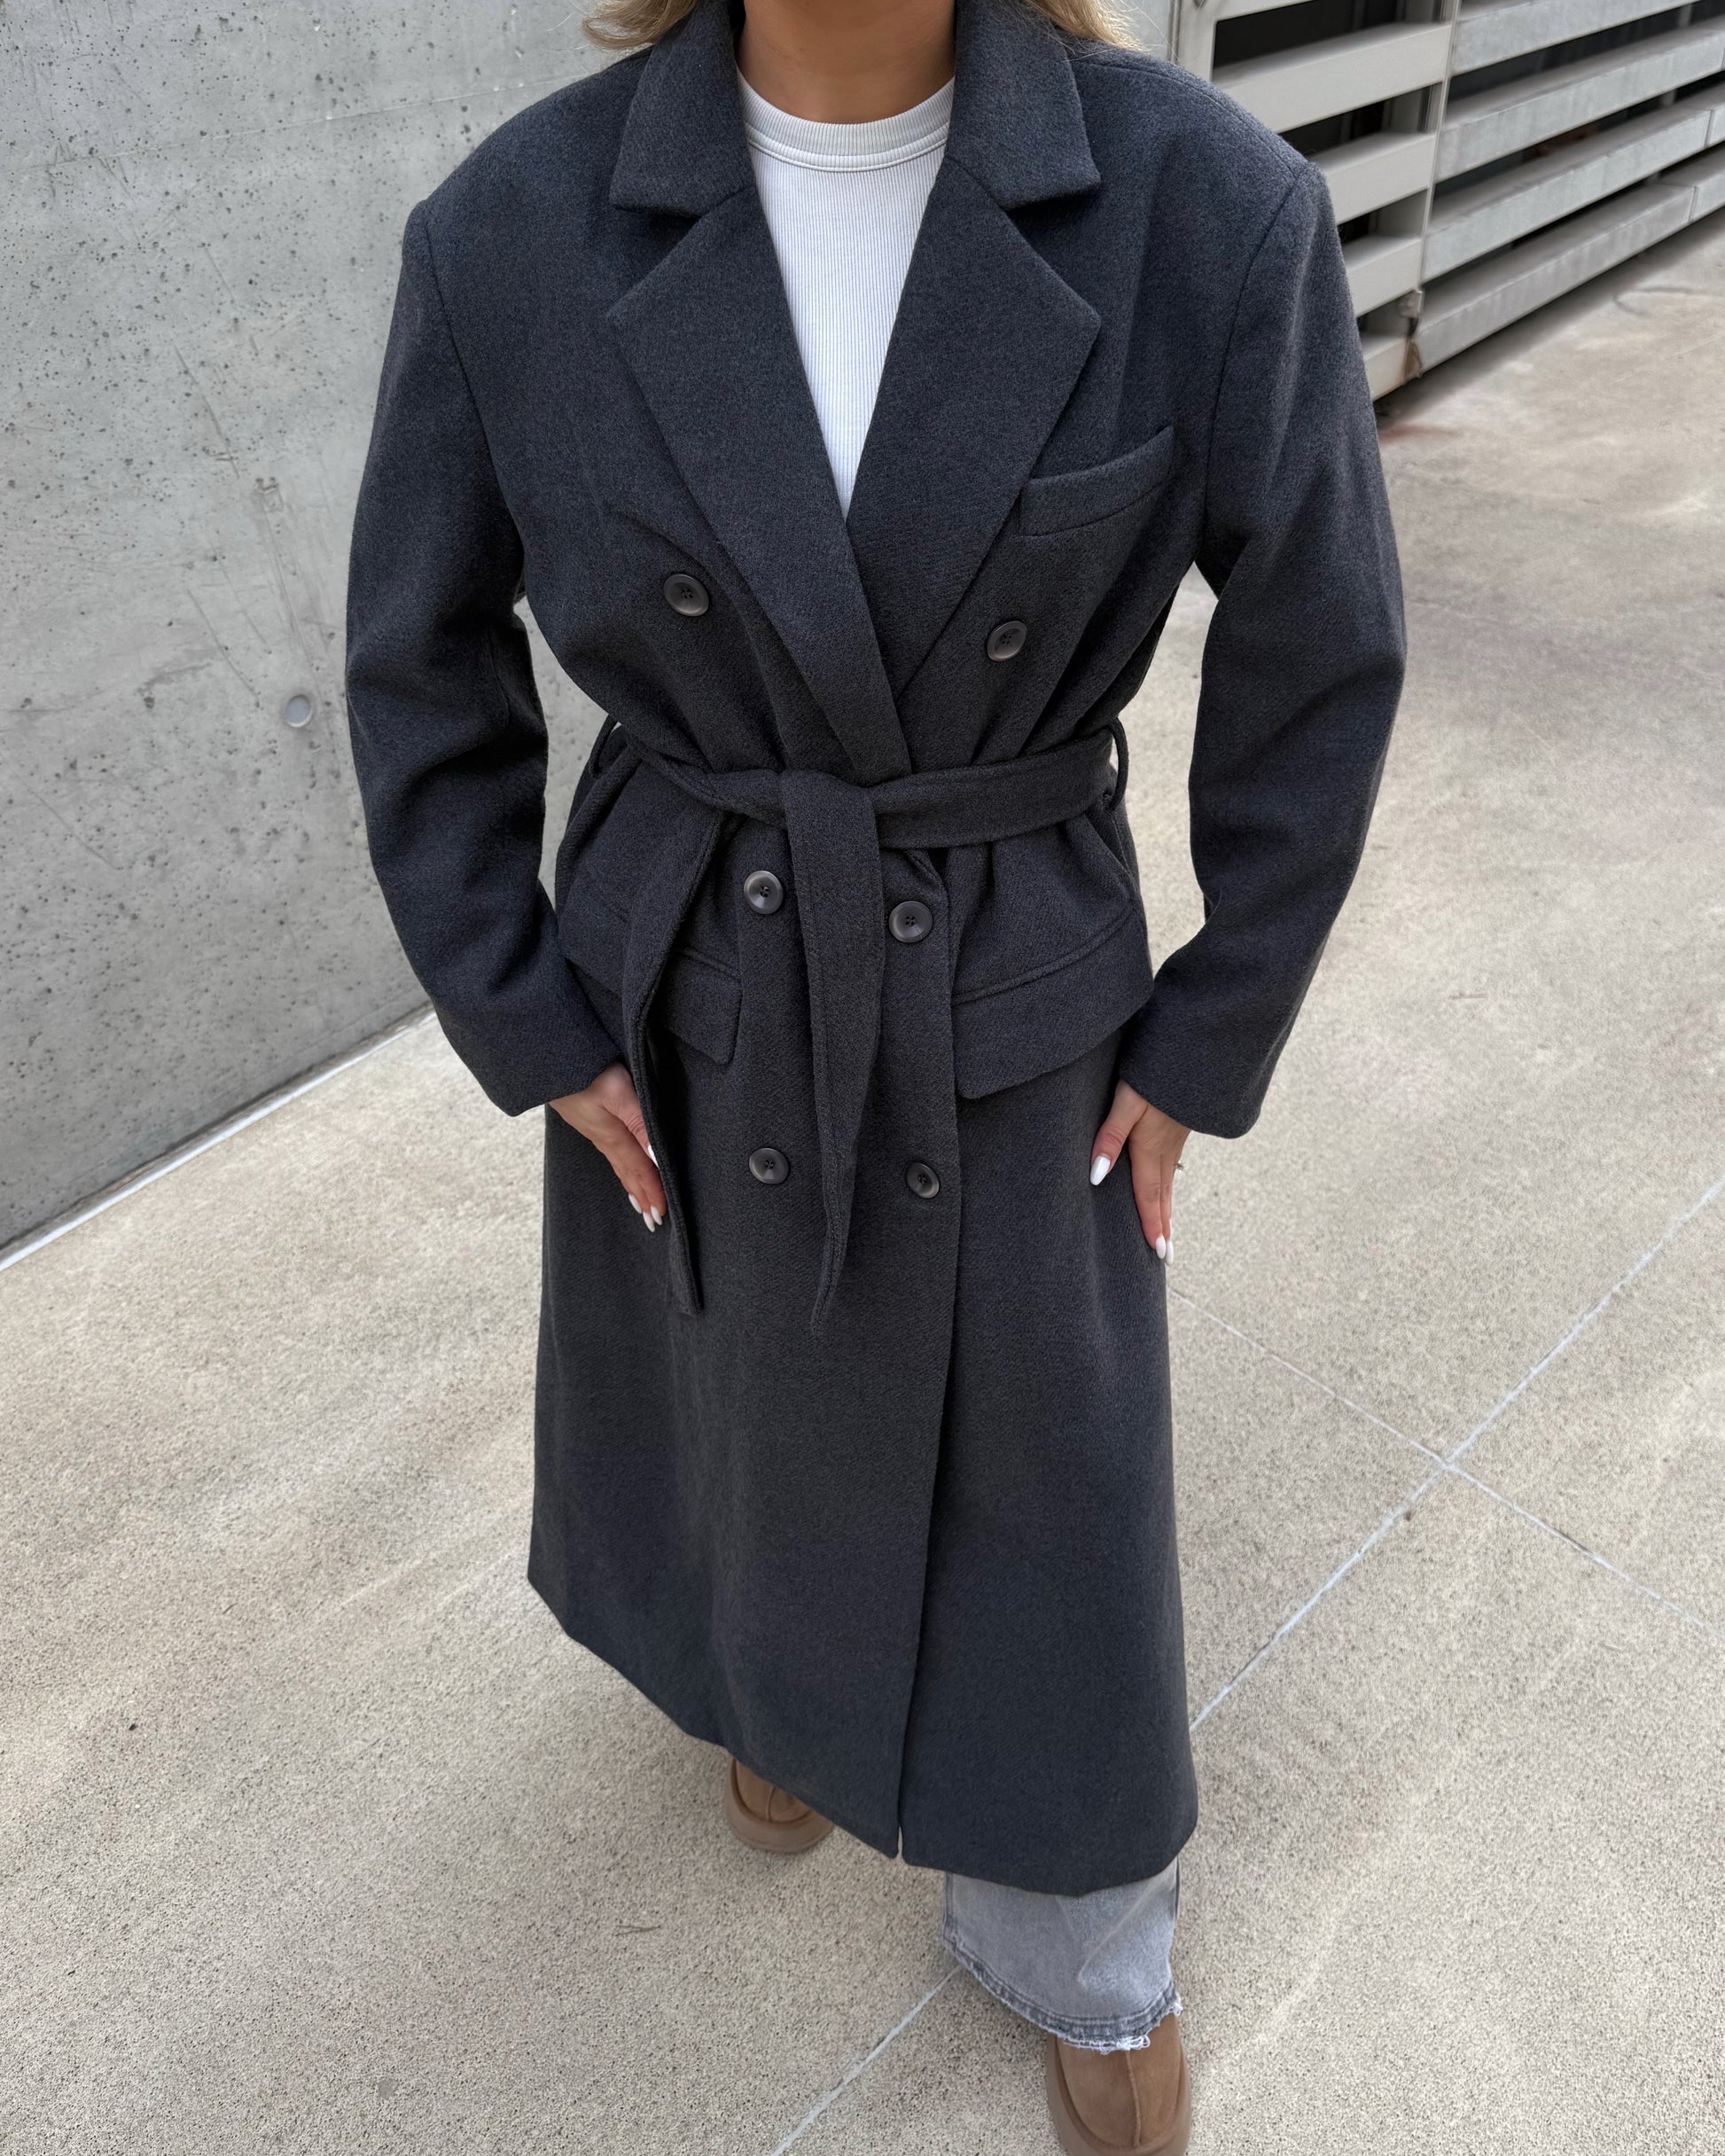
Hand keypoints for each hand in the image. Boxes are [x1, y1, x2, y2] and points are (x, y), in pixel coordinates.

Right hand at [549, 1063, 666, 1231]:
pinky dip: (621, 1168)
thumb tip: (656, 1157)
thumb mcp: (618, 1094)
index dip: (653, 1192)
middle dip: (642, 1196)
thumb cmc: (586, 1071)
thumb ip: (639, 1124)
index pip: (640, 1170)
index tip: (661, 1216)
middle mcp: (604, 1138)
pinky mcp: (589, 1120)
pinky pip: (610, 1153)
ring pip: (619, 1165)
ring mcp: (595, 1131)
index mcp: (613, 1136)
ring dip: (632, 1185)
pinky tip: (621, 1165)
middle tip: (653, 1221)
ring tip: (640, 1204)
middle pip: (628, 1173)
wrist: (547, 1060)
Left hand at [1090, 1081, 1188, 1261]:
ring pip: (1170, 1181)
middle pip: (1163, 1195)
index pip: (1148, 1196)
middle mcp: (1166, 1149)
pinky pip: (1173, 1165)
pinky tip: (1167, 1183)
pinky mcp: (1179, 1126)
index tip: (1158, 1252)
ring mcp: (1176, 1138)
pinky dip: (1169, 1184)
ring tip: (1168, 1230)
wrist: (1194, 1050)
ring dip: (1167, 1207)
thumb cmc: (1154, 1074)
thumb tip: (1096, 1177)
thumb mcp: (1126, 1102)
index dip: (1152, 1225)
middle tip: (1167, 1255)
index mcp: (1151, 1148)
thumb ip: (1109, 1137)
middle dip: (1163, 1225)